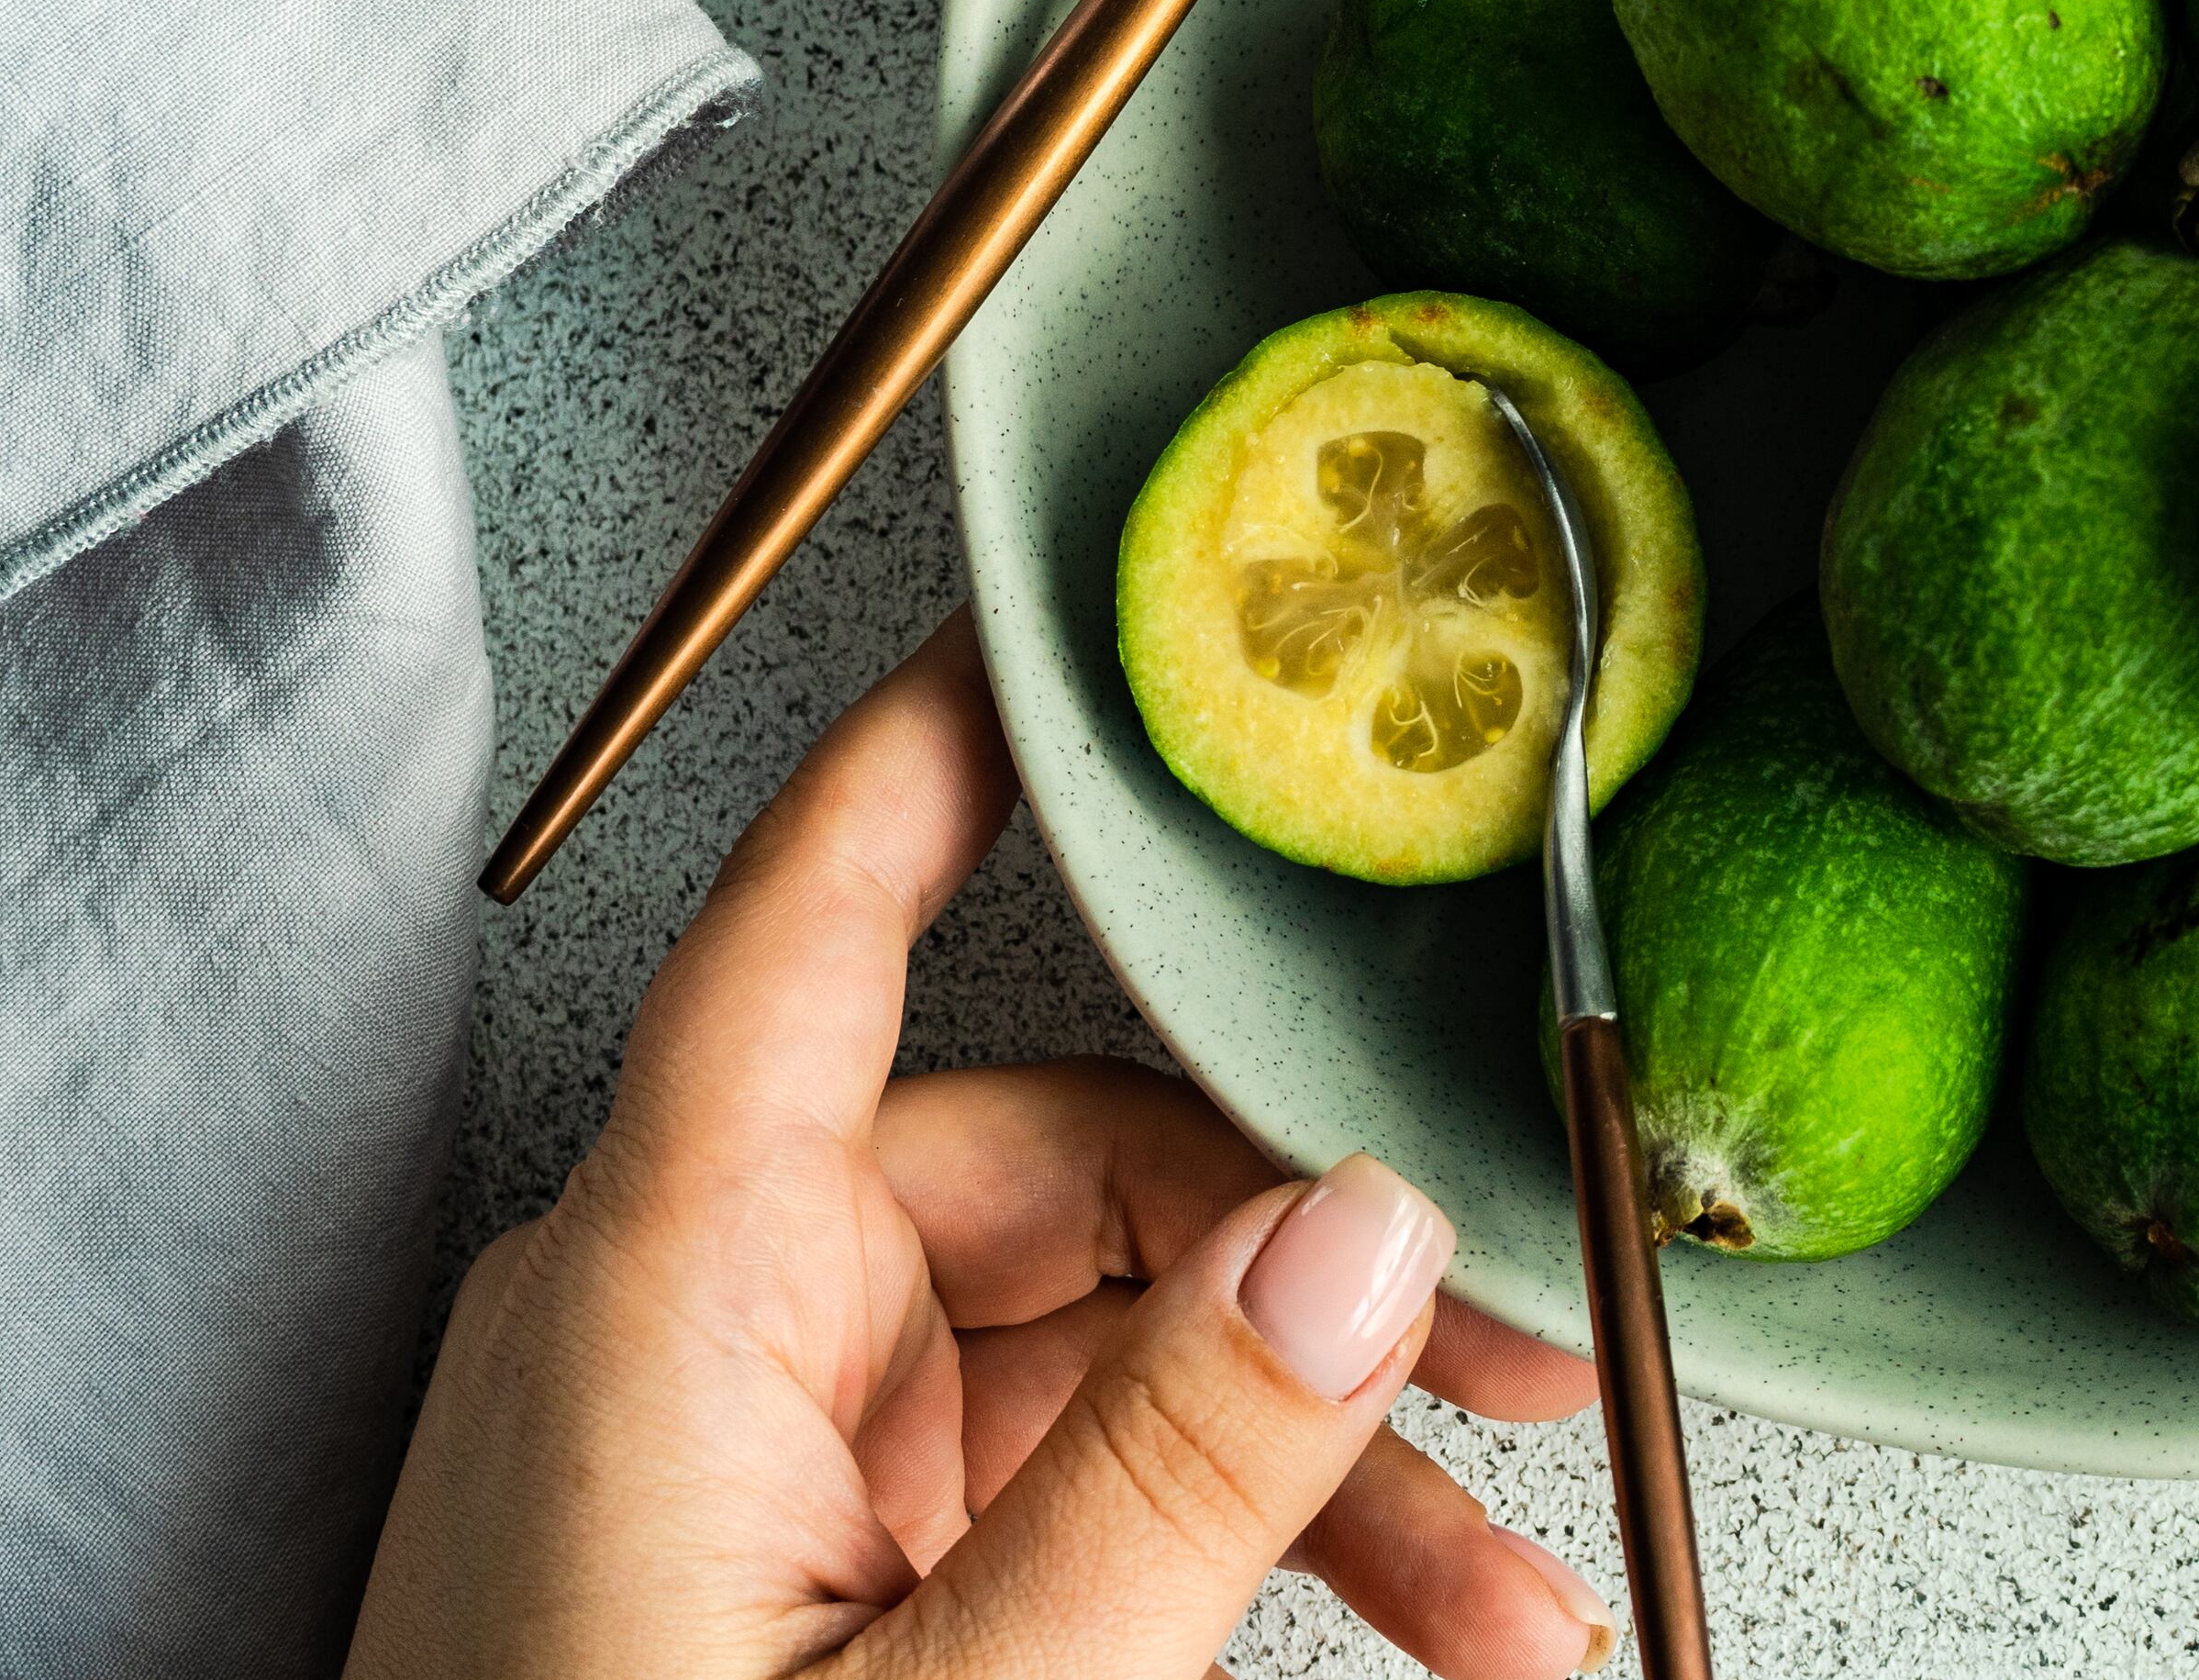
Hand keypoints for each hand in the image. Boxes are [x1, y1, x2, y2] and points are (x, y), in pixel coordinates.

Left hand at [349, 614, 1617, 1679]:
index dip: (945, 749)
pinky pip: (1051, 1490)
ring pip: (1096, 1354)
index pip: (820, 929)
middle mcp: (701, 1332)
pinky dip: (1222, 1551)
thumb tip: (1367, 1231)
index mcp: (670, 1295)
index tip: (1078, 623)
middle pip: (1059, 1173)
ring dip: (1319, 1465)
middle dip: (1317, 1275)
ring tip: (1514, 1611)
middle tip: (1528, 1350)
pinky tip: (1403, 1650)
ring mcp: (749, 1463)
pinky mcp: (798, 1579)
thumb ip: (1176, 1471)